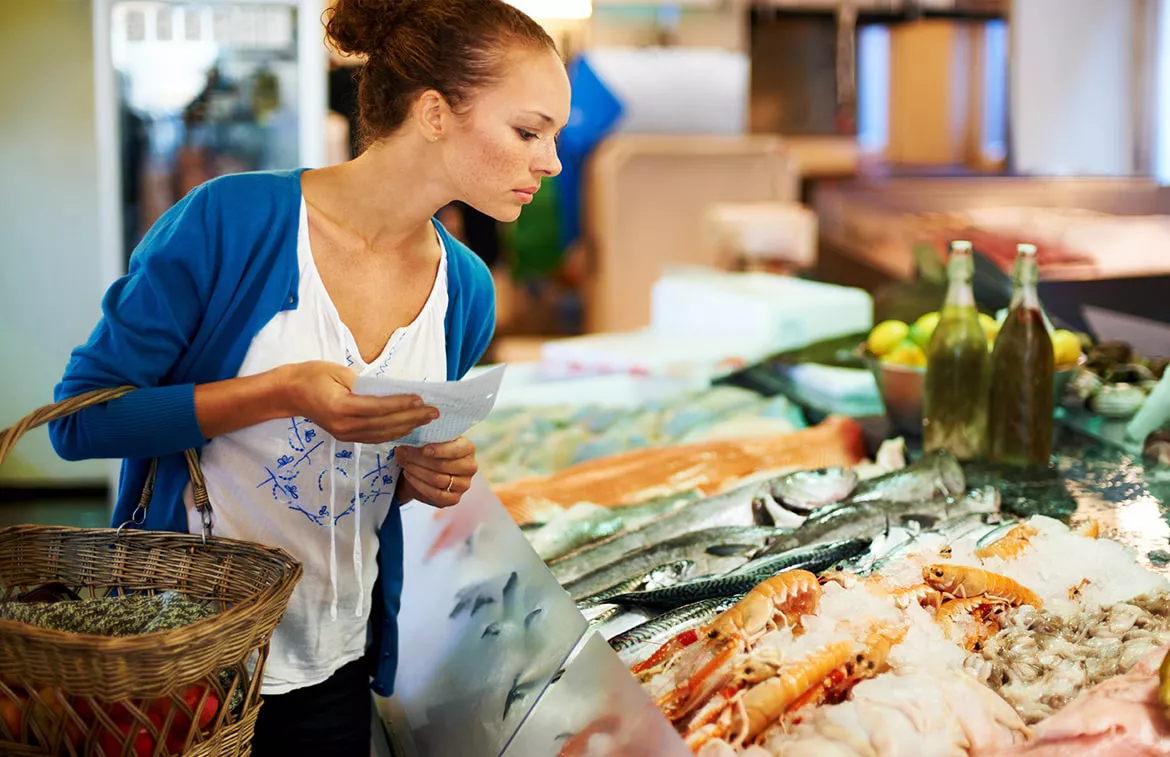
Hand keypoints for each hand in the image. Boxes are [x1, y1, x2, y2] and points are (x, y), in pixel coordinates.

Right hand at [281, 361, 438, 443]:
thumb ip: (363, 383)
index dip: (401, 404)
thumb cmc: (311, 376)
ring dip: (407, 427)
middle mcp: (344, 425)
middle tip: (434, 412)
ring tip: (427, 419)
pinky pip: (375, 437)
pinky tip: (409, 427)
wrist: (288, 394)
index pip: (378, 408)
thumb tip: (389, 391)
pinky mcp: (346, 437)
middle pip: (385, 424)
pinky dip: (394, 432)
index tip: (421, 400)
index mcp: (341, 407)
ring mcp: (345, 434)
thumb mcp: (338, 372)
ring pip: (382, 434)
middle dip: (412, 418)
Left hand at [395, 437, 477, 508]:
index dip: (440, 450)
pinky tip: (410, 476)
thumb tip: (403, 449)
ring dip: (417, 471)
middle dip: (420, 459)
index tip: (423, 450)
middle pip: (444, 465)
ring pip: (438, 480)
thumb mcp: (430, 441)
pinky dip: (419, 485)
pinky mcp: (454, 499)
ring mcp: (464, 485)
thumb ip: (423, 441)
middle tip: (404, 454)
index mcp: (468, 448)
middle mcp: (470, 467)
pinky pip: (436, 494)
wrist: (426, 470)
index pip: (457, 450)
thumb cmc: (431, 451)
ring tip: (405, 464)